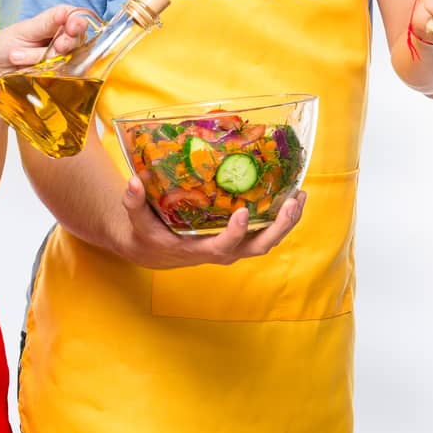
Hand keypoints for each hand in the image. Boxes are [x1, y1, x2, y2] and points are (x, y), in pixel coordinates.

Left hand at [0, 4, 91, 97]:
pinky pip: (60, 75)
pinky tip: (27, 70)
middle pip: (77, 39)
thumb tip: (65, 12)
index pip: (74, 18)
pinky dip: (42, 71)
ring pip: (67, 57)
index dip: (77, 22)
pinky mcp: (56, 79)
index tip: (72, 25)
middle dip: (67, 42)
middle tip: (58, 46)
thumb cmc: (4, 48)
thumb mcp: (22, 31)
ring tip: (16, 56)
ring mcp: (60, 61)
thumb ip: (46, 23)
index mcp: (54, 24)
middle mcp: (61, 41)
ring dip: (42, 57)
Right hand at [115, 177, 306, 269]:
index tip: (242, 212)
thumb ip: (133, 202)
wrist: (153, 250)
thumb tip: (133, 182)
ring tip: (300, 196)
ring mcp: (234, 245)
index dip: (235, 233)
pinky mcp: (239, 237)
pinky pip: (265, 230)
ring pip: (268, 239)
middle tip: (292, 203)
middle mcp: (222, 251)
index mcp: (199, 250)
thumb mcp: (136, 221)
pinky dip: (280, 216)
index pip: (223, 246)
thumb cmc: (146, 234)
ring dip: (287, 221)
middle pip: (259, 246)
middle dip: (279, 227)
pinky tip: (290, 195)